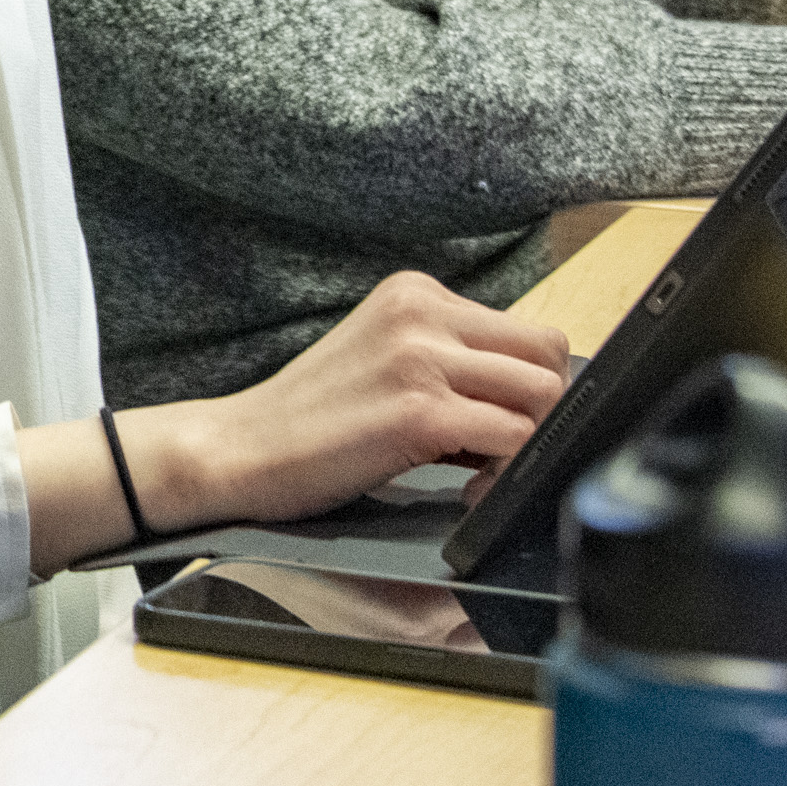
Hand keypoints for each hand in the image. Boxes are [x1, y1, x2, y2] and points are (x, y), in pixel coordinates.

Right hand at [141, 271, 571, 531]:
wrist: (239, 449)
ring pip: (541, 394)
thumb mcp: (383, 360)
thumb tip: (530, 400)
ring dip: (528, 444)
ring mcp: (422, 358)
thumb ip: (448, 362)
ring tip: (481, 473)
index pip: (525, 331)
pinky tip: (467, 492)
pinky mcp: (420, 411)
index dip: (528, 386)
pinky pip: (512, 438)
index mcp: (416, 293)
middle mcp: (424, 312)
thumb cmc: (310, 419)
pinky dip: (505, 475)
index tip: (501, 426)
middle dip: (541, 411)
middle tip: (500, 453)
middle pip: (547, 354)